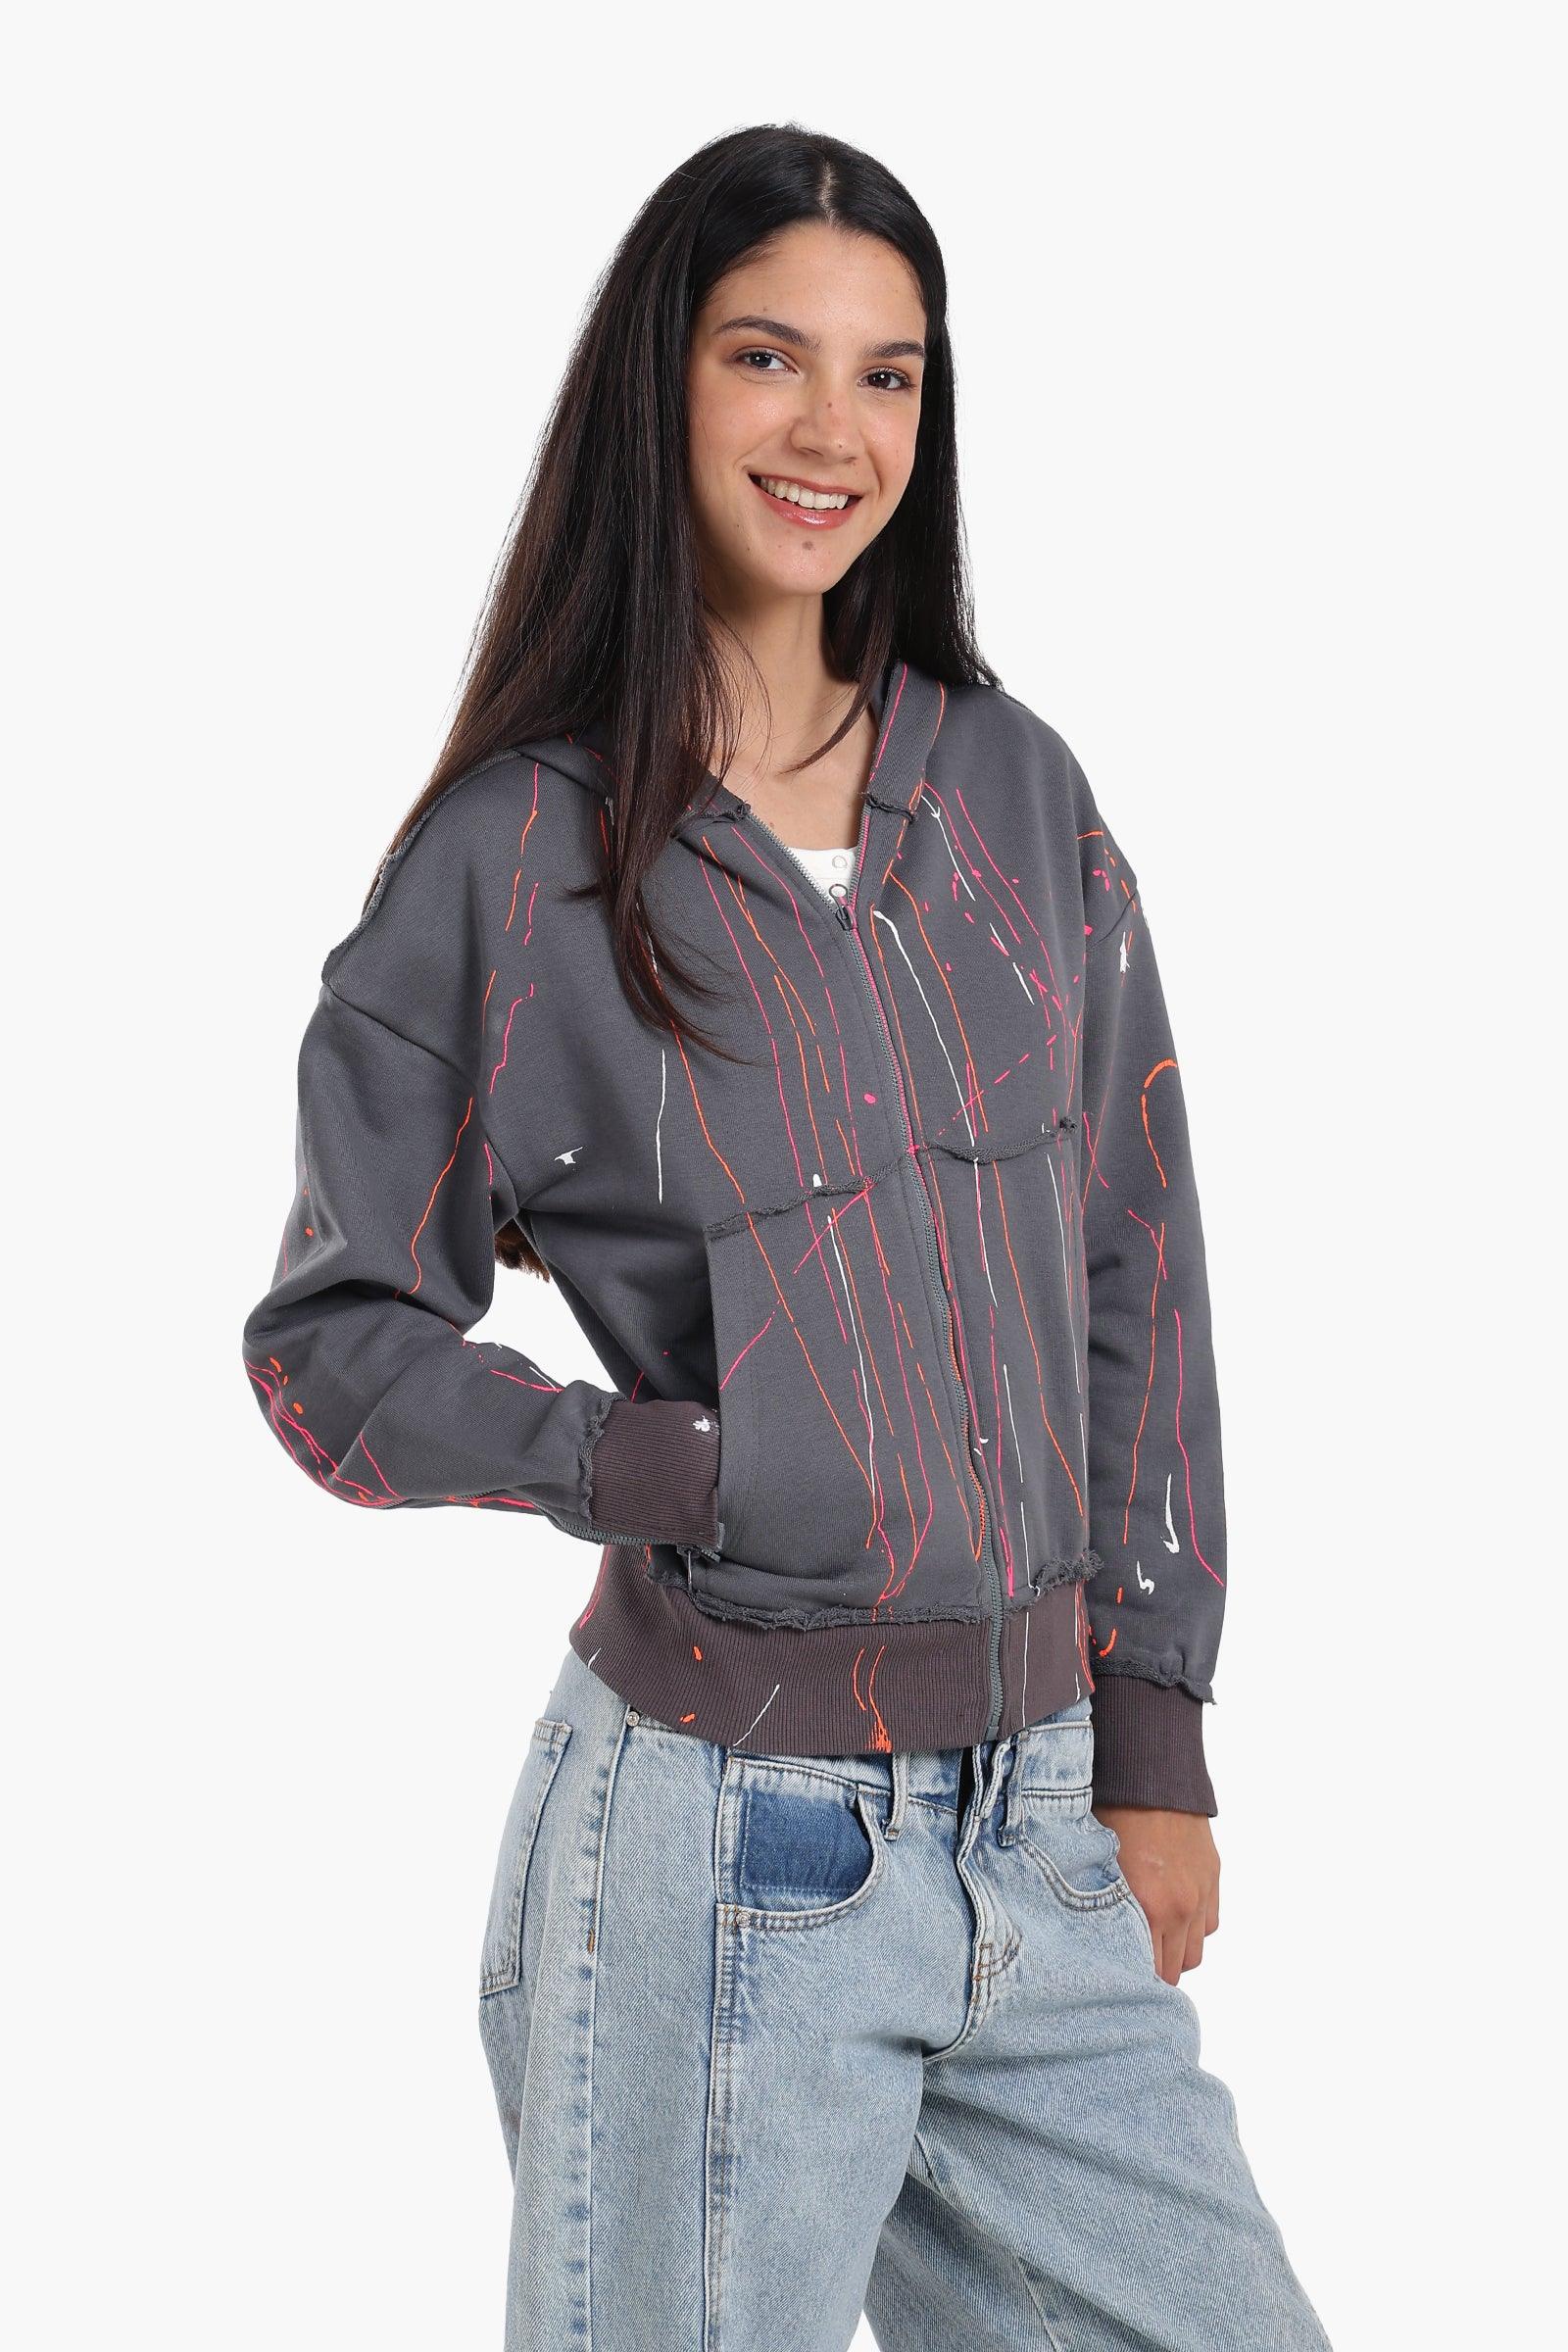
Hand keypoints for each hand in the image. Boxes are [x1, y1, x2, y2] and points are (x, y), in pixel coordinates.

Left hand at [1096, 1806, 1219, 1984]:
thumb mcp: (1099, 1866)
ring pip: (1196, 1951)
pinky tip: (1175, 1914)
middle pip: (1176, 1969)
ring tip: (1156, 1939)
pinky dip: (1195, 1927)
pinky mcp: (1213, 1878)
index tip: (1122, 1977)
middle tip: (1137, 1961)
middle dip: (1157, 1971)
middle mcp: (1180, 1906)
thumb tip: (1099, 1943)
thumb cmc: (1113, 1816)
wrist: (1151, 1777)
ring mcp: (1200, 1893)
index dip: (1136, 1978)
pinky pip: (1210, 1924)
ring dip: (1177, 1951)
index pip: (1151, 1972)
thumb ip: (1104, 1911)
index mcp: (1148, 1906)